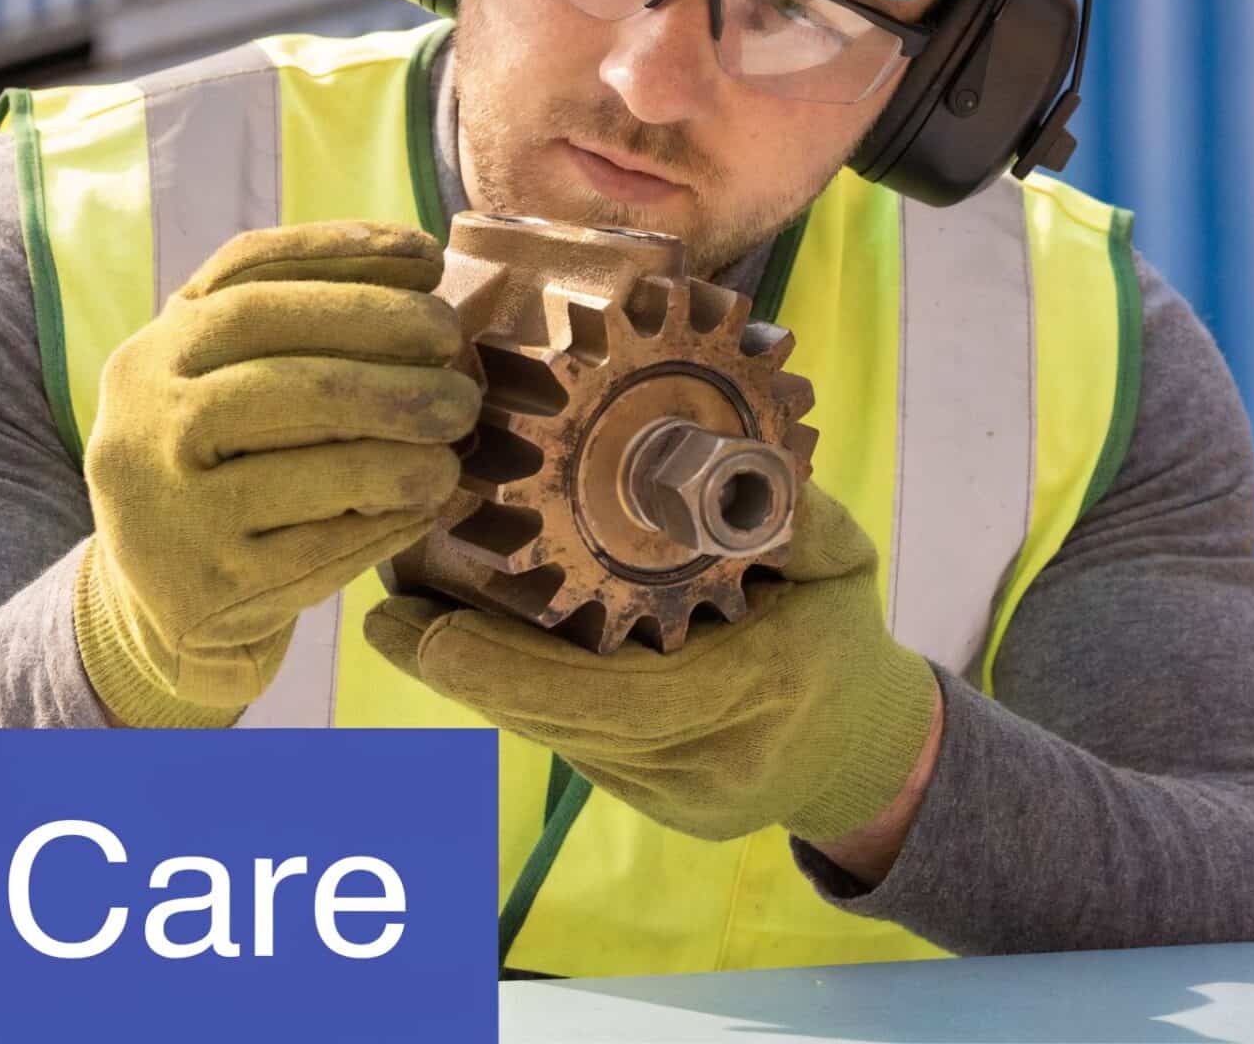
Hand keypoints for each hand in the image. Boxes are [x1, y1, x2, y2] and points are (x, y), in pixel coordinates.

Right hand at [74, 221, 480, 726]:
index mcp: (151, 356)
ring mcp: (172, 514)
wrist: (163, 602)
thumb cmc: (221, 461)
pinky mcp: (211, 589)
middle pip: (294, 385)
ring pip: (317, 472)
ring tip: (453, 456)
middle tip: (465, 391)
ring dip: (405, 458)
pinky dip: (386, 525)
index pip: (255, 295)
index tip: (434, 270)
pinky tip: (422, 510)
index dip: (354, 280)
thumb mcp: (222, 375)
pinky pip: (323, 551)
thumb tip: (421, 256)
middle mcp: (143, 427)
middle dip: (396, 379)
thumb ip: (294, 309)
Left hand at [362, 482, 938, 841]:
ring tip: (401, 616)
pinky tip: (457, 642)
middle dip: (463, 666)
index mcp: (756, 696)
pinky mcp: (645, 799)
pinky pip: (566, 738)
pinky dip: (514, 691)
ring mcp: (671, 792)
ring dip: (475, 676)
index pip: (614, 698)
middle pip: (557, 721)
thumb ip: (796, 514)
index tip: (434, 627)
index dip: (513, 668)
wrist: (866, 748)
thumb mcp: (842, 564)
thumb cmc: (846, 639)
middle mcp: (704, 761)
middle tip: (387, 611)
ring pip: (551, 732)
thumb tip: (737, 455)